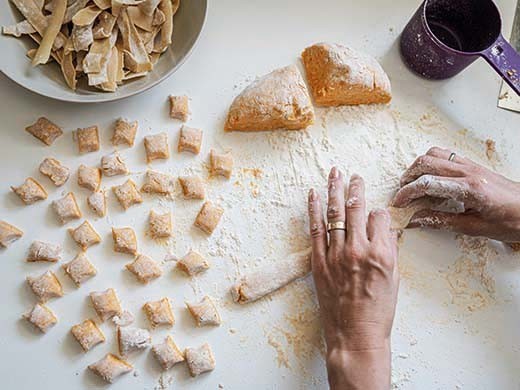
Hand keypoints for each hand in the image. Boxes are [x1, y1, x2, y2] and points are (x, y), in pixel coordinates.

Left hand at [308, 168, 398, 389]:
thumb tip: (385, 230)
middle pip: (357, 209)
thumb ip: (390, 251)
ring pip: (335, 214)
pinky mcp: (319, 262)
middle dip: (357, 188)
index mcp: (382, 254)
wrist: (355, 335)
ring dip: (335, 190)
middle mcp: (359, 250)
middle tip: (355, 176)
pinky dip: (313, 210)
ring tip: (334, 173)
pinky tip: (313, 194)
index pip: (380, 217)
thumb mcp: (395, 280)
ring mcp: (336, 255)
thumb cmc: (378, 312)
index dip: (379, 213)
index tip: (377, 214)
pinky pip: (315, 230)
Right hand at [393, 147, 519, 242]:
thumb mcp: (474, 228)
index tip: (399, 203)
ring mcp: (471, 165)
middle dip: (408, 178)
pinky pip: (446, 154)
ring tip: (413, 183)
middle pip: (426, 163)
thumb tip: (416, 220)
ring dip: (418, 167)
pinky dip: (431, 162)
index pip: (427, 183)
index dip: (407, 193)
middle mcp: (469, 172)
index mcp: (469, 189)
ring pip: (434, 154)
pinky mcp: (473, 164)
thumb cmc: (511, 221)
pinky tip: (430, 177)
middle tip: (402, 194)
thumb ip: (441, 221)